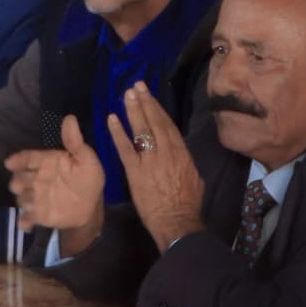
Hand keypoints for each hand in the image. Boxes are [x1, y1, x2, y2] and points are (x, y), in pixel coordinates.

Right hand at [5, 115, 105, 244]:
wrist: (92, 207)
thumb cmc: (88, 180)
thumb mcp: (87, 160)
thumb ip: (75, 142)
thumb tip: (70, 118)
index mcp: (46, 162)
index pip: (28, 158)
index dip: (18, 160)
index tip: (10, 163)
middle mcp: (36, 178)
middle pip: (20, 178)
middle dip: (17, 182)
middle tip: (20, 185)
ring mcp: (35, 197)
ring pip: (22, 197)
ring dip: (23, 200)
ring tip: (31, 203)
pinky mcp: (37, 215)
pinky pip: (27, 218)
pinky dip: (25, 221)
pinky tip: (27, 223)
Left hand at [105, 82, 203, 251]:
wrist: (177, 220)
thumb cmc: (188, 203)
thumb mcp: (194, 177)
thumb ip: (185, 162)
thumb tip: (180, 154)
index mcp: (181, 152)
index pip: (167, 124)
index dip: (157, 108)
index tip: (149, 95)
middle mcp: (166, 151)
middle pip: (154, 121)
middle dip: (145, 102)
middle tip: (136, 86)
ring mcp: (150, 160)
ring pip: (141, 130)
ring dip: (133, 110)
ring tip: (127, 94)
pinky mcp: (135, 172)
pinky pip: (125, 148)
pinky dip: (118, 133)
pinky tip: (112, 119)